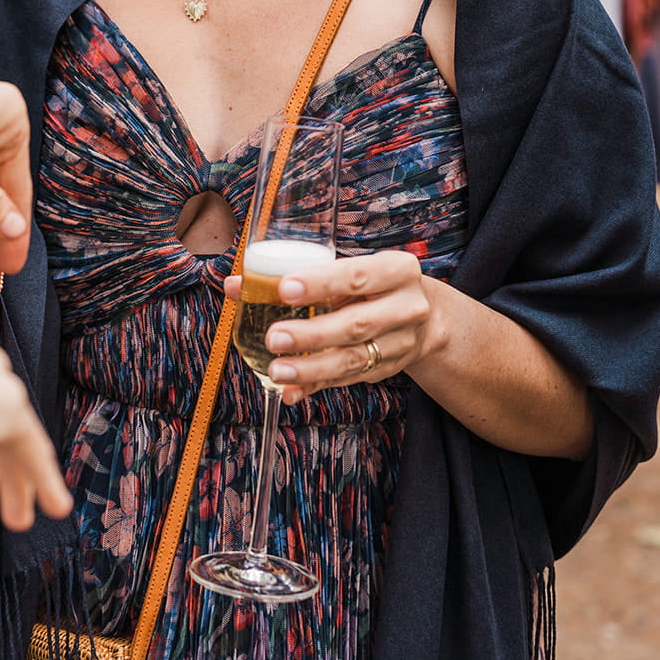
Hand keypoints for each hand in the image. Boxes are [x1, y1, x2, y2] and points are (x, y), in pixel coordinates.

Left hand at [225, 249, 434, 402]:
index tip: (285, 288)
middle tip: (273, 337)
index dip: (321, 283)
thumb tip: (236, 285)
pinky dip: (316, 385)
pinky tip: (290, 390)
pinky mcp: (387, 369)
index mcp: (397, 270)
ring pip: (353, 359)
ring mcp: (400, 343)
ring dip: (312, 367)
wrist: (423, 317)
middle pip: (356, 324)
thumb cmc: (371, 283)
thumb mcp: (348, 268)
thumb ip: (296, 275)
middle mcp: (406, 308)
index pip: (357, 275)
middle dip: (312, 334)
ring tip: (276, 370)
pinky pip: (348, 380)